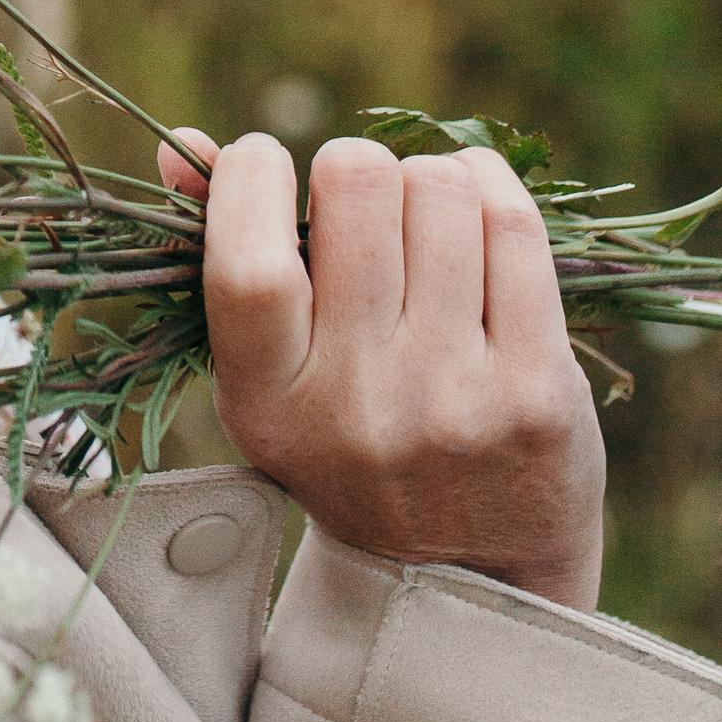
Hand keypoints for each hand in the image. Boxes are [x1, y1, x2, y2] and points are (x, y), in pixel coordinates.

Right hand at [155, 128, 606, 610]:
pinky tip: (477, 212)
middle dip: (356, 168)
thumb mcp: (266, 380)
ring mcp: (453, 396)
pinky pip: (512, 226)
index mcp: (269, 400)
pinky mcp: (538, 389)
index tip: (264, 163)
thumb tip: (184, 148)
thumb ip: (220, 259)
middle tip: (363, 204)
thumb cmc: (346, 441)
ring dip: (427, 179)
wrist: (470, 573)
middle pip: (357, 187)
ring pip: (439, 189)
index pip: (249, 261)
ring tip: (424, 221)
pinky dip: (489, 188)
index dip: (253, 177)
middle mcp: (357, 401)